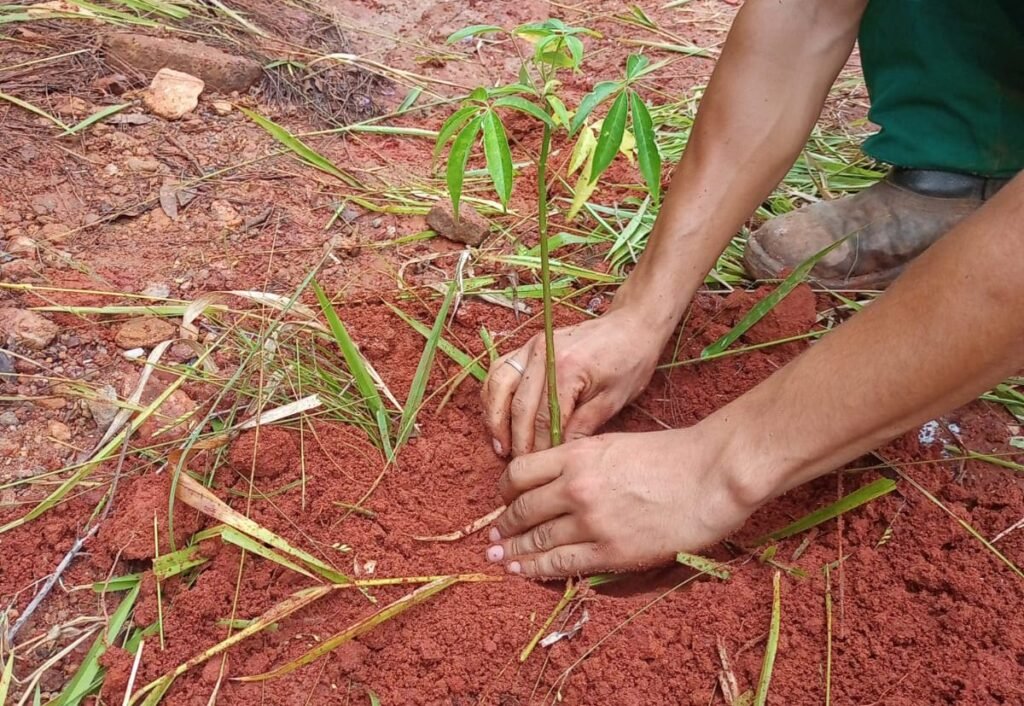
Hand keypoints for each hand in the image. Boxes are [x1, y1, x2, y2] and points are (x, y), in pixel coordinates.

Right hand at [482, 308, 667, 457]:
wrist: (630, 325)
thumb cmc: (629, 360)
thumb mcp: (613, 399)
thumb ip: (583, 426)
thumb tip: (558, 454)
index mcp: (568, 368)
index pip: (544, 419)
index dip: (539, 448)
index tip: (538, 467)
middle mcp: (543, 354)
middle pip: (519, 406)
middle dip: (517, 440)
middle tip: (518, 466)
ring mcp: (531, 347)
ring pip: (499, 386)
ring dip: (495, 419)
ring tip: (499, 447)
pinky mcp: (527, 345)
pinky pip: (499, 371)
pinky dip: (492, 395)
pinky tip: (497, 418)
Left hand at [483, 428, 758, 577]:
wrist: (710, 475)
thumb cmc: (670, 455)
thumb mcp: (613, 444)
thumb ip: (580, 460)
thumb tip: (555, 479)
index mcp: (575, 455)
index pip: (518, 474)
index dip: (504, 493)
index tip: (502, 502)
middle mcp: (575, 487)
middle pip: (522, 511)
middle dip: (503, 528)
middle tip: (492, 540)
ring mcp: (591, 521)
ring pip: (537, 541)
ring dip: (514, 553)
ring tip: (500, 560)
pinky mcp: (611, 551)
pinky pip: (562, 564)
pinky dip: (538, 570)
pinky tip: (523, 573)